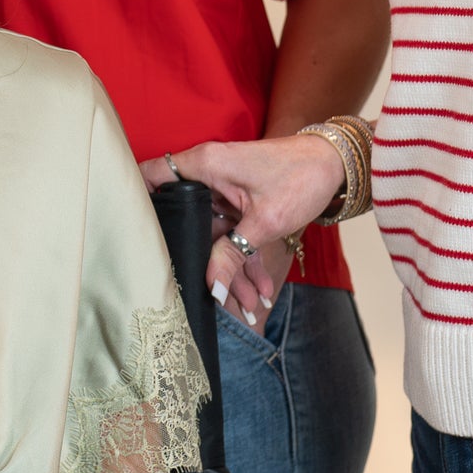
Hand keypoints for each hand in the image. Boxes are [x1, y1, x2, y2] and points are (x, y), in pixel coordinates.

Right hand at [144, 133, 344, 327]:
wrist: (338, 166)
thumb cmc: (302, 177)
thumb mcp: (265, 223)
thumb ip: (233, 255)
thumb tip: (213, 289)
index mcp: (205, 166)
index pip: (153, 175)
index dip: (137, 201)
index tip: (134, 237)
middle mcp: (209, 176)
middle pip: (188, 222)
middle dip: (202, 262)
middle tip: (207, 296)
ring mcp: (225, 191)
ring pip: (215, 238)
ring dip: (232, 272)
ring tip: (249, 306)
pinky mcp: (240, 203)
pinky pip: (234, 237)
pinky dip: (247, 262)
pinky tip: (260, 290)